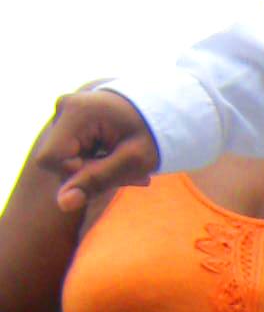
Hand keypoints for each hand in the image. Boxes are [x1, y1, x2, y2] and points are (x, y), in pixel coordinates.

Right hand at [33, 91, 161, 216]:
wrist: (164, 109)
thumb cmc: (153, 133)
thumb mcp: (132, 161)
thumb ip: (97, 181)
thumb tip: (63, 203)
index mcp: (76, 111)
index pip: (52, 160)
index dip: (77, 173)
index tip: (109, 167)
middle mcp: (64, 108)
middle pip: (59, 160)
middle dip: (90, 172)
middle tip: (128, 171)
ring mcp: (65, 113)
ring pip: (66, 159)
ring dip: (95, 169)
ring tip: (127, 164)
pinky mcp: (70, 121)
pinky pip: (73, 152)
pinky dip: (95, 161)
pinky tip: (119, 157)